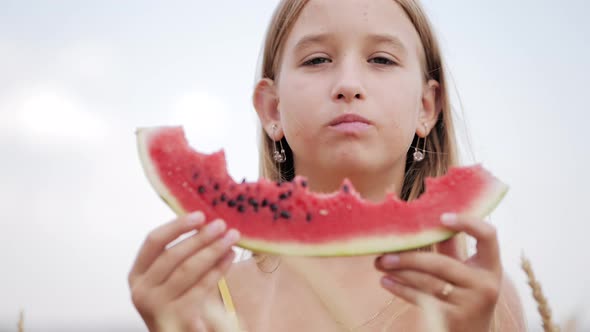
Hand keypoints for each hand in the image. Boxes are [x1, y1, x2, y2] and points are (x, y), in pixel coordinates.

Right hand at [128, 211, 239, 331]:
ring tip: (231, 238)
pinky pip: (200, 287)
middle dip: (200, 237)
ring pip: (188, 270)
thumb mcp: (169, 279)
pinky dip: (217, 269)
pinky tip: (229, 257)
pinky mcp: (176, 317)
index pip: (153, 241)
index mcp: (137, 275)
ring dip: (212, 250)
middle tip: (221, 224)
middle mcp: (141, 290)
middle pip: (173, 255)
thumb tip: (205, 222)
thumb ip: (179, 255)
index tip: (199, 215)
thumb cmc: (179, 304)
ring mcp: (156, 306)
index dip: (177, 226)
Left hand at [375, 213, 501, 331]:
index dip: (467, 222)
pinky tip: (386, 282)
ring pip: (428, 282)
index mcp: (490, 267)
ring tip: (380, 264)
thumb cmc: (465, 297)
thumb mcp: (466, 273)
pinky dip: (401, 289)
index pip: (488, 235)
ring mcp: (470, 303)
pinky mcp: (453, 318)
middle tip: (385, 252)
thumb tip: (427, 219)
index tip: (442, 216)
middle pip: (442, 263)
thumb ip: (451, 250)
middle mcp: (485, 285)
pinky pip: (422, 299)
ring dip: (400, 272)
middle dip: (409, 257)